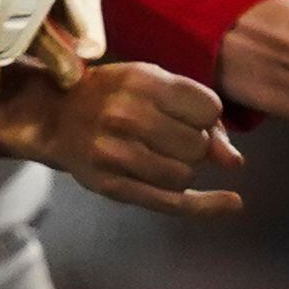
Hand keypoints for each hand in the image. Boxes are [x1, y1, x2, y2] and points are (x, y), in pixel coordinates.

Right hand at [0, 60, 241, 215]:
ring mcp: (116, 155)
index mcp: (140, 82)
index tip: (191, 115)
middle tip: (171, 135)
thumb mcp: (152, 83)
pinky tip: (232, 203)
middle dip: (196, 143)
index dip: (207, 115)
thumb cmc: (112, 95)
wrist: (54, 117)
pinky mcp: (111, 186)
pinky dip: (206, 206)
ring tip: (161, 154)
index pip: (208, 109)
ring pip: (186, 174)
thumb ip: (196, 111)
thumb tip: (234, 161)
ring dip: (186, 167)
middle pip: (198, 145)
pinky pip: (172, 203)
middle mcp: (126, 117)